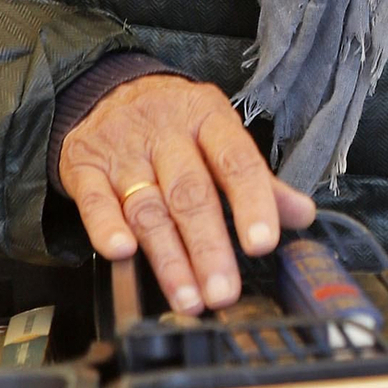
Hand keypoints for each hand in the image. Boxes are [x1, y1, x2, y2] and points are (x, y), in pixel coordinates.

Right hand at [58, 75, 315, 314]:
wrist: (106, 89)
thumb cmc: (176, 123)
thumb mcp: (220, 136)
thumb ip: (258, 179)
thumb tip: (302, 215)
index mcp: (208, 119)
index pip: (236, 162)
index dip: (251, 204)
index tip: (262, 245)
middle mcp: (167, 134)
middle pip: (190, 193)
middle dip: (209, 248)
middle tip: (224, 292)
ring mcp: (124, 152)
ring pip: (148, 208)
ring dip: (168, 258)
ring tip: (188, 298)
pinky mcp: (85, 167)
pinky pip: (94, 200)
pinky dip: (106, 228)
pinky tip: (122, 254)